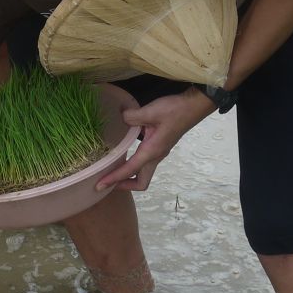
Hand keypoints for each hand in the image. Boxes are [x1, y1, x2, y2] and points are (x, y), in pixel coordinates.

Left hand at [97, 89, 215, 191]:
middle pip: (141, 182)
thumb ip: (131, 117)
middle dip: (123, 185)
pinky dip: (132, 165)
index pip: (130, 170)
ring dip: (127, 176)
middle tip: (105, 182)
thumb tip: (120, 118)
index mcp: (152, 151)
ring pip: (143, 173)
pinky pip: (144, 162)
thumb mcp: (150, 111)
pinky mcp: (159, 146)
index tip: (99, 185)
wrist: (193, 106)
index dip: (114, 179)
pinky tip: (122, 155)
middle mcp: (156, 156)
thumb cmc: (174, 110)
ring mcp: (158, 152)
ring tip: (110, 171)